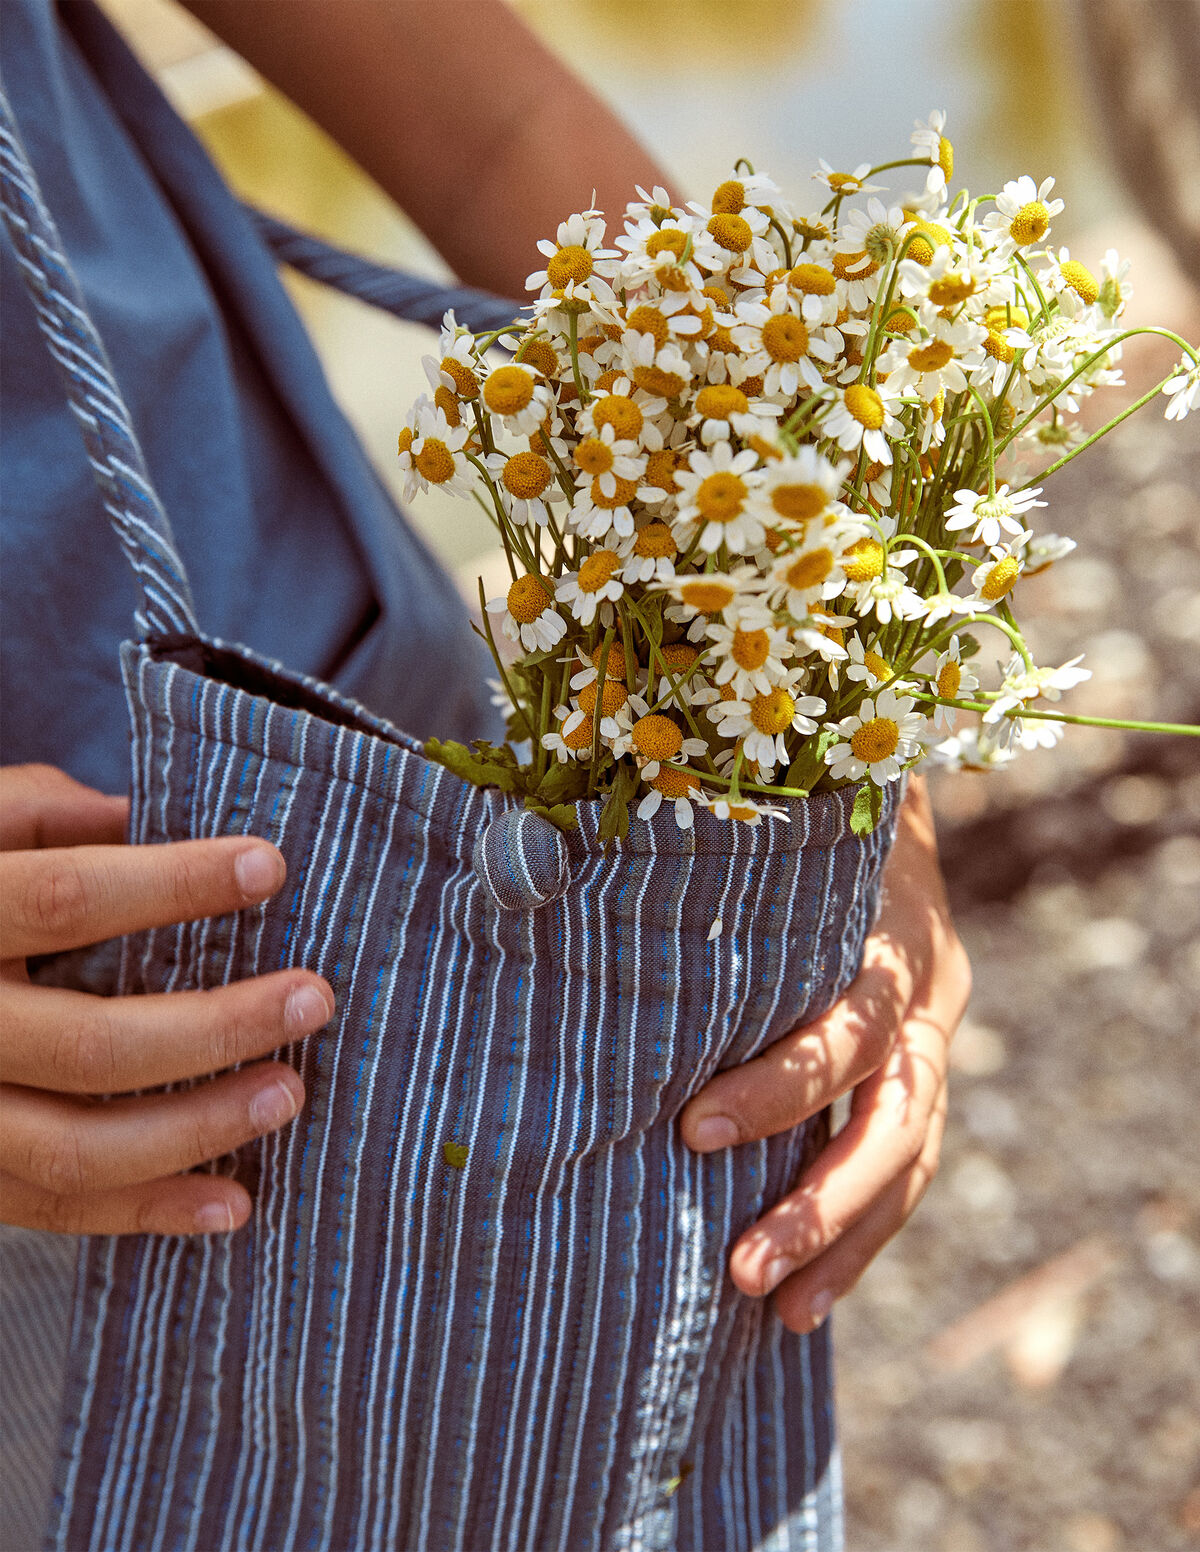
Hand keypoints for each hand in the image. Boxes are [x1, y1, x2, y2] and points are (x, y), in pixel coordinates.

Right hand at [0, 764, 333, 1236]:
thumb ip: (55, 816)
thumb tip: (169, 818)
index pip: (67, 898)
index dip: (171, 883)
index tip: (270, 866)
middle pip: (89, 1044)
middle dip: (217, 1026)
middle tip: (312, 998)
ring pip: (77, 1148)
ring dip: (199, 1129)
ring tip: (290, 1093)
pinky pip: (54, 1209)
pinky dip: (148, 1212)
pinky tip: (234, 1203)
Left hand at [680, 776, 969, 1331]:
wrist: (881, 809)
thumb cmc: (780, 821)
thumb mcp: (755, 828)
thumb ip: (681, 865)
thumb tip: (524, 871)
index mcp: (886, 927)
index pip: (850, 1021)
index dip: (782, 1085)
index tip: (692, 1130)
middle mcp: (925, 990)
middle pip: (898, 1110)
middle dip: (823, 1198)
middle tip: (742, 1267)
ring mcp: (934, 1038)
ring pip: (912, 1157)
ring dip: (845, 1237)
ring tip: (779, 1309)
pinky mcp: (919, 1076)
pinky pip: (904, 1171)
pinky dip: (854, 1236)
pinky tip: (800, 1299)